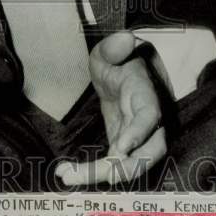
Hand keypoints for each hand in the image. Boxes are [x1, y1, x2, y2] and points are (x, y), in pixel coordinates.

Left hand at [55, 31, 166, 186]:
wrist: (118, 71)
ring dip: (102, 174)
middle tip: (102, 176)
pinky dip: (91, 172)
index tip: (121, 149)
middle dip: (127, 168)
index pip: (149, 116)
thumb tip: (126, 39)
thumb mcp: (110, 48)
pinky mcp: (122, 144)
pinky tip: (65, 172)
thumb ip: (115, 46)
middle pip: (149, 151)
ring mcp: (136, 135)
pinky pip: (113, 163)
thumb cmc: (116, 59)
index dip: (139, 133)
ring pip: (131, 163)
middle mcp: (146, 119)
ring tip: (69, 176)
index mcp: (144, 93)